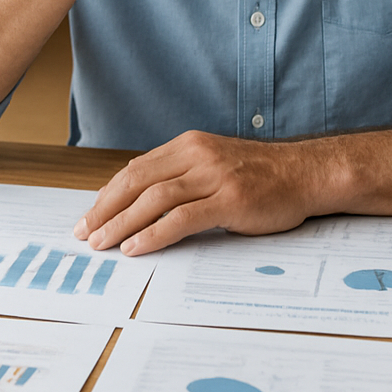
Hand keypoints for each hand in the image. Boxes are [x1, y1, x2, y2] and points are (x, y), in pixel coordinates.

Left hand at [73, 130, 330, 255]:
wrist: (306, 173)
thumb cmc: (262, 175)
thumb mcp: (214, 163)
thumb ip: (181, 174)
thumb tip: (138, 191)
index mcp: (189, 145)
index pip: (136, 170)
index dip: (108, 195)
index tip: (90, 217)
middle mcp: (197, 155)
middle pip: (137, 181)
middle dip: (105, 209)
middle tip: (85, 234)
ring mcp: (213, 176)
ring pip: (154, 199)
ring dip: (122, 223)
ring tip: (103, 244)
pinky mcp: (229, 199)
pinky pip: (182, 218)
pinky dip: (154, 233)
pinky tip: (137, 247)